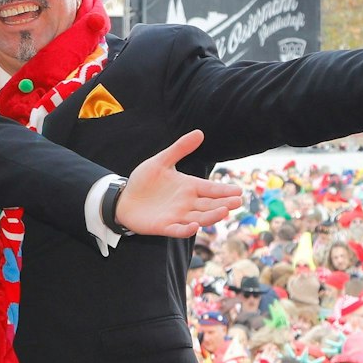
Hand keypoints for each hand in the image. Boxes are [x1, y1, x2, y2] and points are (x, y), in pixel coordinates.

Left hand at [114, 131, 243, 238]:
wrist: (123, 198)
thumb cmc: (144, 180)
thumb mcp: (161, 161)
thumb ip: (179, 149)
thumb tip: (200, 132)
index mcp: (189, 187)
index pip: (210, 189)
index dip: (224, 190)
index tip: (239, 190)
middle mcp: (187, 203)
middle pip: (209, 205)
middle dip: (223, 204)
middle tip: (237, 202)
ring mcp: (177, 216)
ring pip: (199, 218)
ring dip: (211, 216)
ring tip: (224, 212)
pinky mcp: (164, 226)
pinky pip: (178, 230)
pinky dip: (186, 230)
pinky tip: (194, 227)